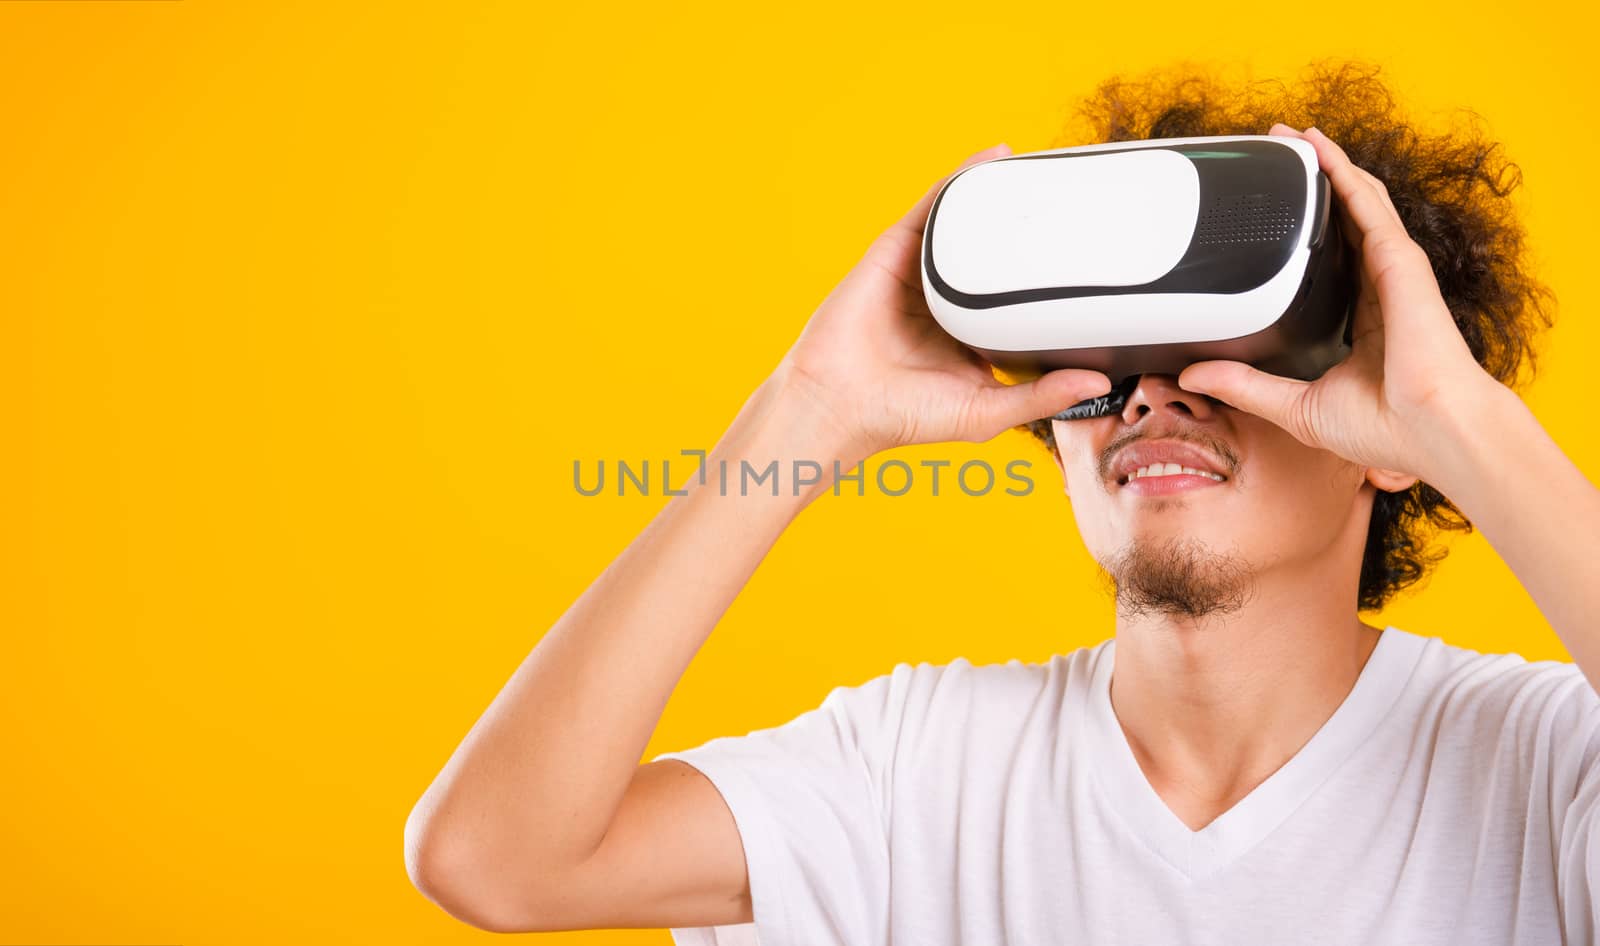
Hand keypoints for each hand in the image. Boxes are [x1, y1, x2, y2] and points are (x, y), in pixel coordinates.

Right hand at [769, 144, 1114, 465]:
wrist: (840, 403)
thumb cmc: (904, 416)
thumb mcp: (988, 411)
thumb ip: (1043, 396)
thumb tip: (1100, 383)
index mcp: (969, 335)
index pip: (1015, 296)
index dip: (1046, 275)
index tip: (1088, 256)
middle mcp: (947, 299)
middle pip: (993, 252)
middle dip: (1024, 225)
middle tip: (1069, 197)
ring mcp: (921, 271)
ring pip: (966, 224)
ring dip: (997, 193)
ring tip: (1038, 167)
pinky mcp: (896, 250)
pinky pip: (933, 206)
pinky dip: (960, 180)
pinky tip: (991, 157)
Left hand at [1176, 124, 1504, 482]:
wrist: (1430, 430)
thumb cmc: (1383, 427)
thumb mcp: (1292, 405)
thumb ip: (1243, 386)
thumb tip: (1195, 376)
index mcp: (1360, 318)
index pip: (1327, 262)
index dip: (1302, 234)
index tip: (1272, 216)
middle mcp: (1377, 288)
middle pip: (1343, 220)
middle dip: (1312, 184)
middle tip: (1278, 153)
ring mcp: (1391, 270)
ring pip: (1356, 201)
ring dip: (1325, 165)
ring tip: (1294, 136)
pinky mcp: (1398, 261)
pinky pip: (1367, 205)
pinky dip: (1343, 173)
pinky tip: (1320, 150)